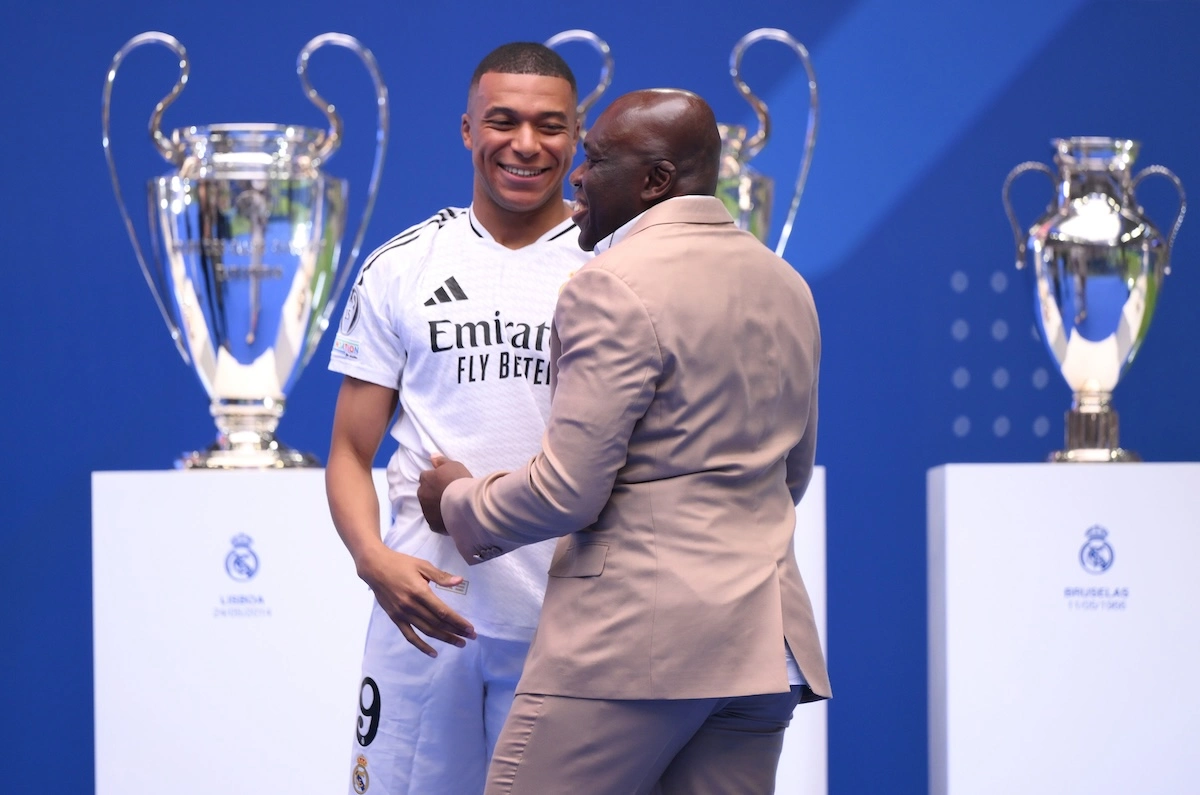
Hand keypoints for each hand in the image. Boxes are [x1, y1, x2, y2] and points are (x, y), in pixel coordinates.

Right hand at [357, 547, 475, 656]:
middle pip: (437, 623)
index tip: (470, 628)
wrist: (375, 567)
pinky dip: (421, 646)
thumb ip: (441, 576)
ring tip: (459, 643)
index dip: (458, 621)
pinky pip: (409, 636)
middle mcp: (411, 606)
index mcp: (420, 592)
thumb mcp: (422, 565)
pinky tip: (433, 653)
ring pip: (426, 631)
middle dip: (455, 631)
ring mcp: (402, 614)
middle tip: (471, 637)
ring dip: (444, 638)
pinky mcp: (395, 618)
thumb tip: (460, 581)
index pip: (442, 611)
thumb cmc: (400, 563)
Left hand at [418, 454, 471, 533]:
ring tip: (450, 506)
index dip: (435, 479)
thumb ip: (441, 461)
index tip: (444, 481)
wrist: (466, 503)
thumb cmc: (459, 481)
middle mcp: (422, 494)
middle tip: (447, 494)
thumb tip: (432, 456)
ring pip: (428, 507)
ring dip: (435, 506)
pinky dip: (440, 519)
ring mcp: (426, 510)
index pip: (425, 477)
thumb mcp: (454, 465)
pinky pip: (434, 521)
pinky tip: (450, 517)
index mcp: (425, 479)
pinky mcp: (432, 524)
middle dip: (432, 493)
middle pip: (425, 492)